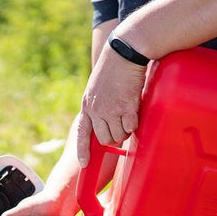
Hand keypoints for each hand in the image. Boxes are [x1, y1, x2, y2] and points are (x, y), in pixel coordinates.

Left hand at [77, 44, 146, 165]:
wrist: (124, 52)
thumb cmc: (113, 69)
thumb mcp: (97, 88)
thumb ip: (98, 106)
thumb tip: (104, 125)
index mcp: (87, 106)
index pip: (82, 133)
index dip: (83, 150)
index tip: (84, 164)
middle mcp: (96, 110)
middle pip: (104, 140)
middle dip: (114, 138)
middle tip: (121, 127)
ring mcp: (111, 110)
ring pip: (118, 136)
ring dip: (125, 132)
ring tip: (128, 117)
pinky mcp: (126, 108)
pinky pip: (131, 128)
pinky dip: (134, 124)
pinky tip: (134, 111)